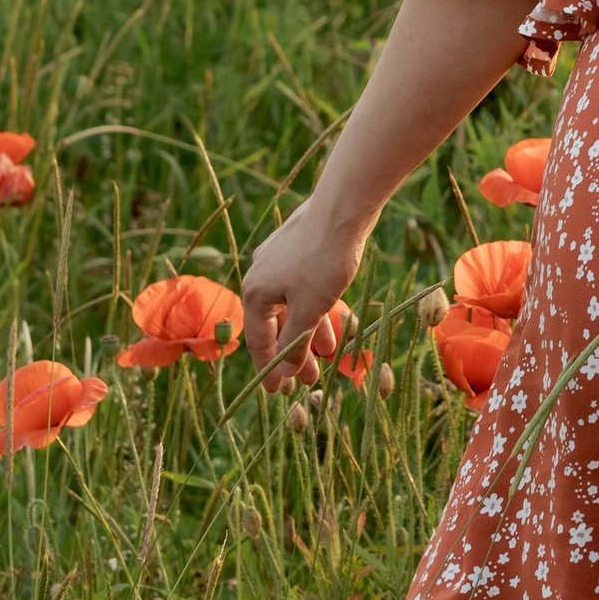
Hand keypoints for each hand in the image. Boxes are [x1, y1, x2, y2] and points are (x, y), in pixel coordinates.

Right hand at [241, 197, 366, 392]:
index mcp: (255, 292)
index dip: (269, 369)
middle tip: (311, 378)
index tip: (278, 392)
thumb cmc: (324, 261)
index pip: (259, 341)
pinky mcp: (300, 247)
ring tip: (330, 353)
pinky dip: (316, 307)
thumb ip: (295, 342)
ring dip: (310, 330)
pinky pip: (304, 288)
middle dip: (295, 352)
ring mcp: (280, 259)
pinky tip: (335, 318)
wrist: (343, 207)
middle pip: (276, 324)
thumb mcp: (309, 309)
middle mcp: (261, 275)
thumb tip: (285, 371)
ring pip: (293, 305)